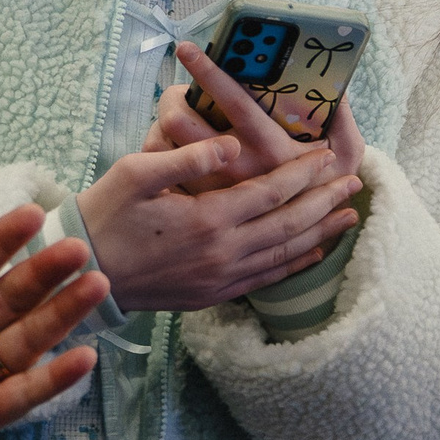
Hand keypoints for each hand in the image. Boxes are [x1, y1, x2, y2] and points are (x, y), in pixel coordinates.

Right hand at [79, 125, 360, 312]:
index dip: (302, 173)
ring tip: (349, 216)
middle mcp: (221, 253)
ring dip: (320, 234)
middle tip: (355, 183)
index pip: (269, 193)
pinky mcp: (212, 295)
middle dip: (324, 202)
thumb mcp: (136, 173)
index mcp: (206, 219)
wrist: (84, 272)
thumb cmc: (105, 214)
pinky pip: (266, 281)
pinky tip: (314, 253)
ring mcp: (219, 279)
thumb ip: (188, 155)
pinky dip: (295, 265)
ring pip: (284, 255)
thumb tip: (234, 144)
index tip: (326, 156)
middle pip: (288, 225)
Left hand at [144, 42, 364, 193]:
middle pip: (183, 124)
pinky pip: (164, 175)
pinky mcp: (198, 209)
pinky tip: (171, 149)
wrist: (314, 236)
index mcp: (272, 151)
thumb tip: (334, 78)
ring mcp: (214, 192)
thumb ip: (342, 114)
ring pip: (166, 149)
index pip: (235, 103)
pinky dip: (161, 156)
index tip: (188, 48)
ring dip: (164, 126)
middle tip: (179, 90)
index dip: (210, 72)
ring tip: (177, 118)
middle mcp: (239, 171)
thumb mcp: (348, 149)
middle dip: (175, 98)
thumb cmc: (329, 183)